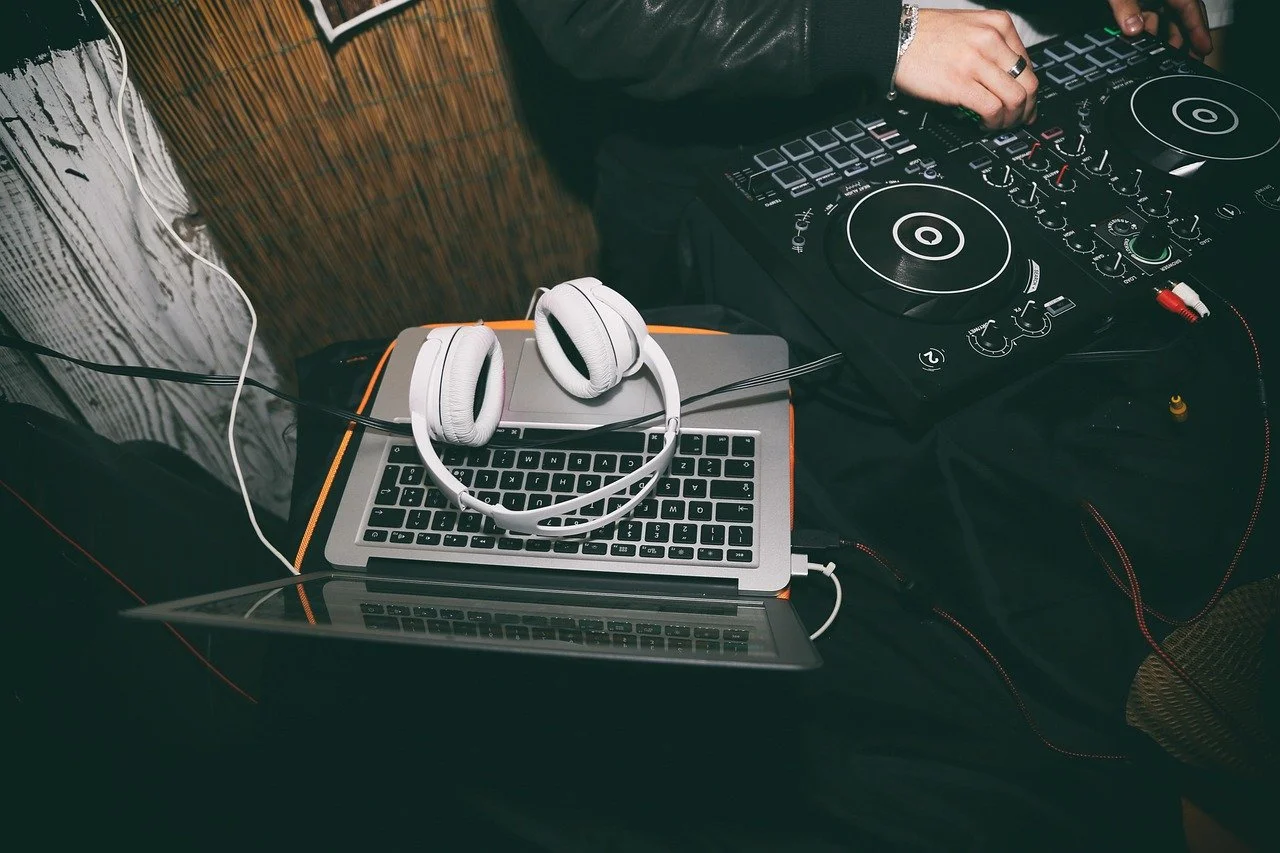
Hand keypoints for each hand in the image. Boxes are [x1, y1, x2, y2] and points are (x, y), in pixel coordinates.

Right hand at [893, 9, 1037, 130]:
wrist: (895, 39)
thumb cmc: (926, 36)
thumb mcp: (969, 28)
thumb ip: (991, 47)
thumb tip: (1006, 78)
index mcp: (998, 24)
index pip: (1028, 63)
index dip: (1028, 90)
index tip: (1024, 104)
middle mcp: (991, 40)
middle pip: (1028, 83)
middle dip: (1026, 108)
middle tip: (1018, 120)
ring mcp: (976, 62)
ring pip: (1016, 98)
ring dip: (1011, 119)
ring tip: (999, 125)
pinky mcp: (960, 84)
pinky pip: (992, 108)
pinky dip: (994, 122)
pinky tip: (985, 124)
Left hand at [1108, 0, 1212, 58]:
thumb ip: (1125, 6)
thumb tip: (1134, 29)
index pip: (1189, 6)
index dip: (1197, 28)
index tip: (1204, 47)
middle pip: (1181, 10)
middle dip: (1186, 35)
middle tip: (1190, 58)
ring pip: (1166, 11)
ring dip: (1167, 32)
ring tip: (1169, 53)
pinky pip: (1150, 8)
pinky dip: (1150, 23)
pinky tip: (1147, 37)